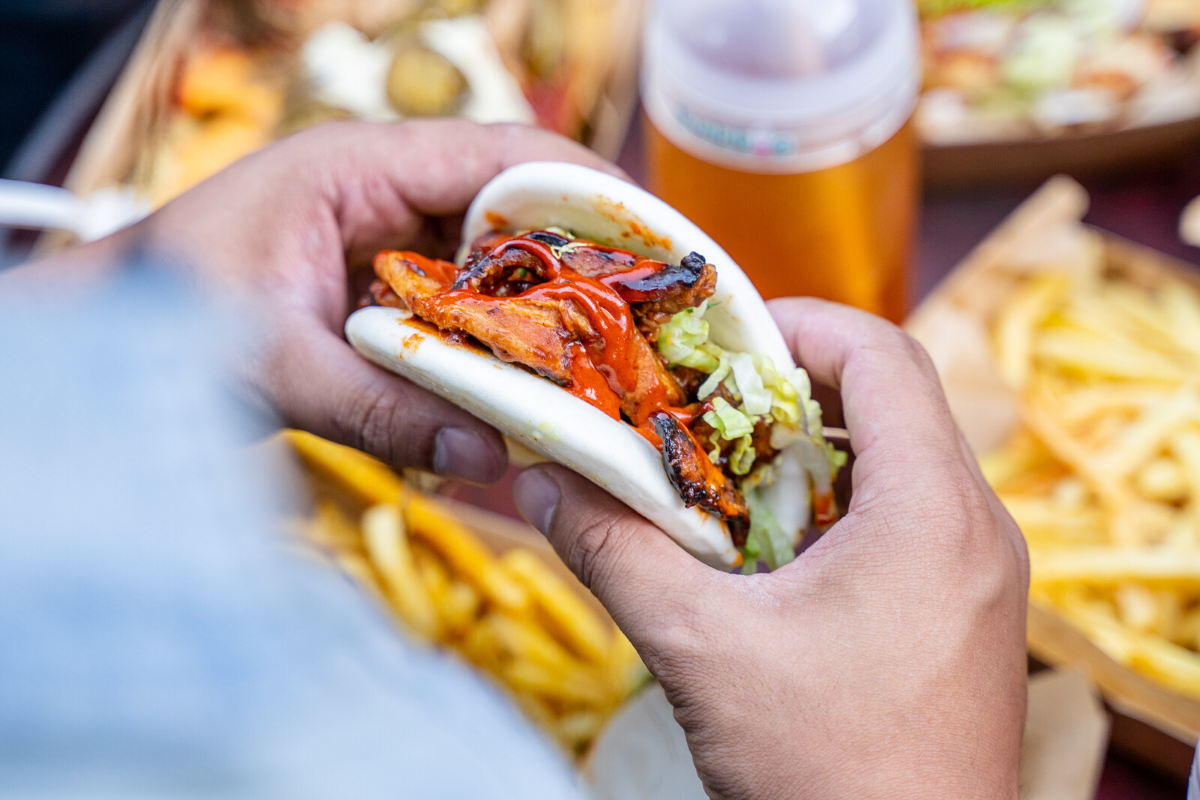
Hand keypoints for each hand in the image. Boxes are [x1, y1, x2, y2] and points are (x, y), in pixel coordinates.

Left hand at [14, 121, 617, 481]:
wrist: (110, 342)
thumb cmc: (165, 320)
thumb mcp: (270, 363)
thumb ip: (379, 408)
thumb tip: (490, 456)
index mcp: (357, 165)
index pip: (499, 157)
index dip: (586, 194)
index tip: (654, 245)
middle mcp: (385, 190)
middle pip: (516, 208)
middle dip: (586, 259)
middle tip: (655, 316)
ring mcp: (389, 239)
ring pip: (499, 260)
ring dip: (552, 306)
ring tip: (620, 355)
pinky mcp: (389, 288)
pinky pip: (469, 305)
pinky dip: (508, 340)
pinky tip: (545, 384)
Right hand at [513, 298, 1028, 799]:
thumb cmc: (827, 772)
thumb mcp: (702, 650)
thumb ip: (615, 553)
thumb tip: (544, 483)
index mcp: (932, 510)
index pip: (882, 351)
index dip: (796, 324)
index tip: (718, 343)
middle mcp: (977, 527)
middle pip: (894, 398)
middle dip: (792, 387)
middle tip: (708, 409)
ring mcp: (984, 575)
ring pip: (902, 460)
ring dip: (814, 450)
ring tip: (731, 477)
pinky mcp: (970, 615)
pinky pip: (911, 519)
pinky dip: (840, 505)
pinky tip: (775, 552)